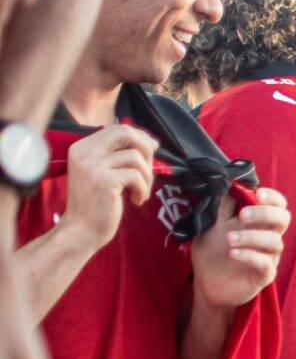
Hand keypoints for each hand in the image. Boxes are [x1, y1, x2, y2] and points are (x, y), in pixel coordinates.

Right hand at [60, 125, 155, 248]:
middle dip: (146, 148)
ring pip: (136, 157)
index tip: (152, 148)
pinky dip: (143, 189)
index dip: (140, 136)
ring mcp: (93, 166)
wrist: (81, 229)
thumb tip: (150, 142)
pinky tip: (137, 200)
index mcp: (82, 147)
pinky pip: (137, 176)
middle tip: (151, 168)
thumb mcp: (100, 172)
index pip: (117, 129)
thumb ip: (116, 156)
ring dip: (147, 176)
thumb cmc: (95, 204)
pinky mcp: (104, 181)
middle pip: (126, 133)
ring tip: (141, 192)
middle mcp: (84, 153)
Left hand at [190, 187, 288, 308]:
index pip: (278, 205)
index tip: (258, 193)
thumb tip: (229, 179)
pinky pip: (266, 264)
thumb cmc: (212, 250)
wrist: (206, 282)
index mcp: (259, 222)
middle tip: (243, 215)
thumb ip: (223, 203)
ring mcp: (268, 257)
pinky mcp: (264, 275)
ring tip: (229, 239)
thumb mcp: (212, 222)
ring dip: (251, 237)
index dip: (273, 198)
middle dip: (265, 214)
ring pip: (275, 242)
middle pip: (283, 219)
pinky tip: (233, 253)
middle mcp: (268, 237)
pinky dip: (250, 256)